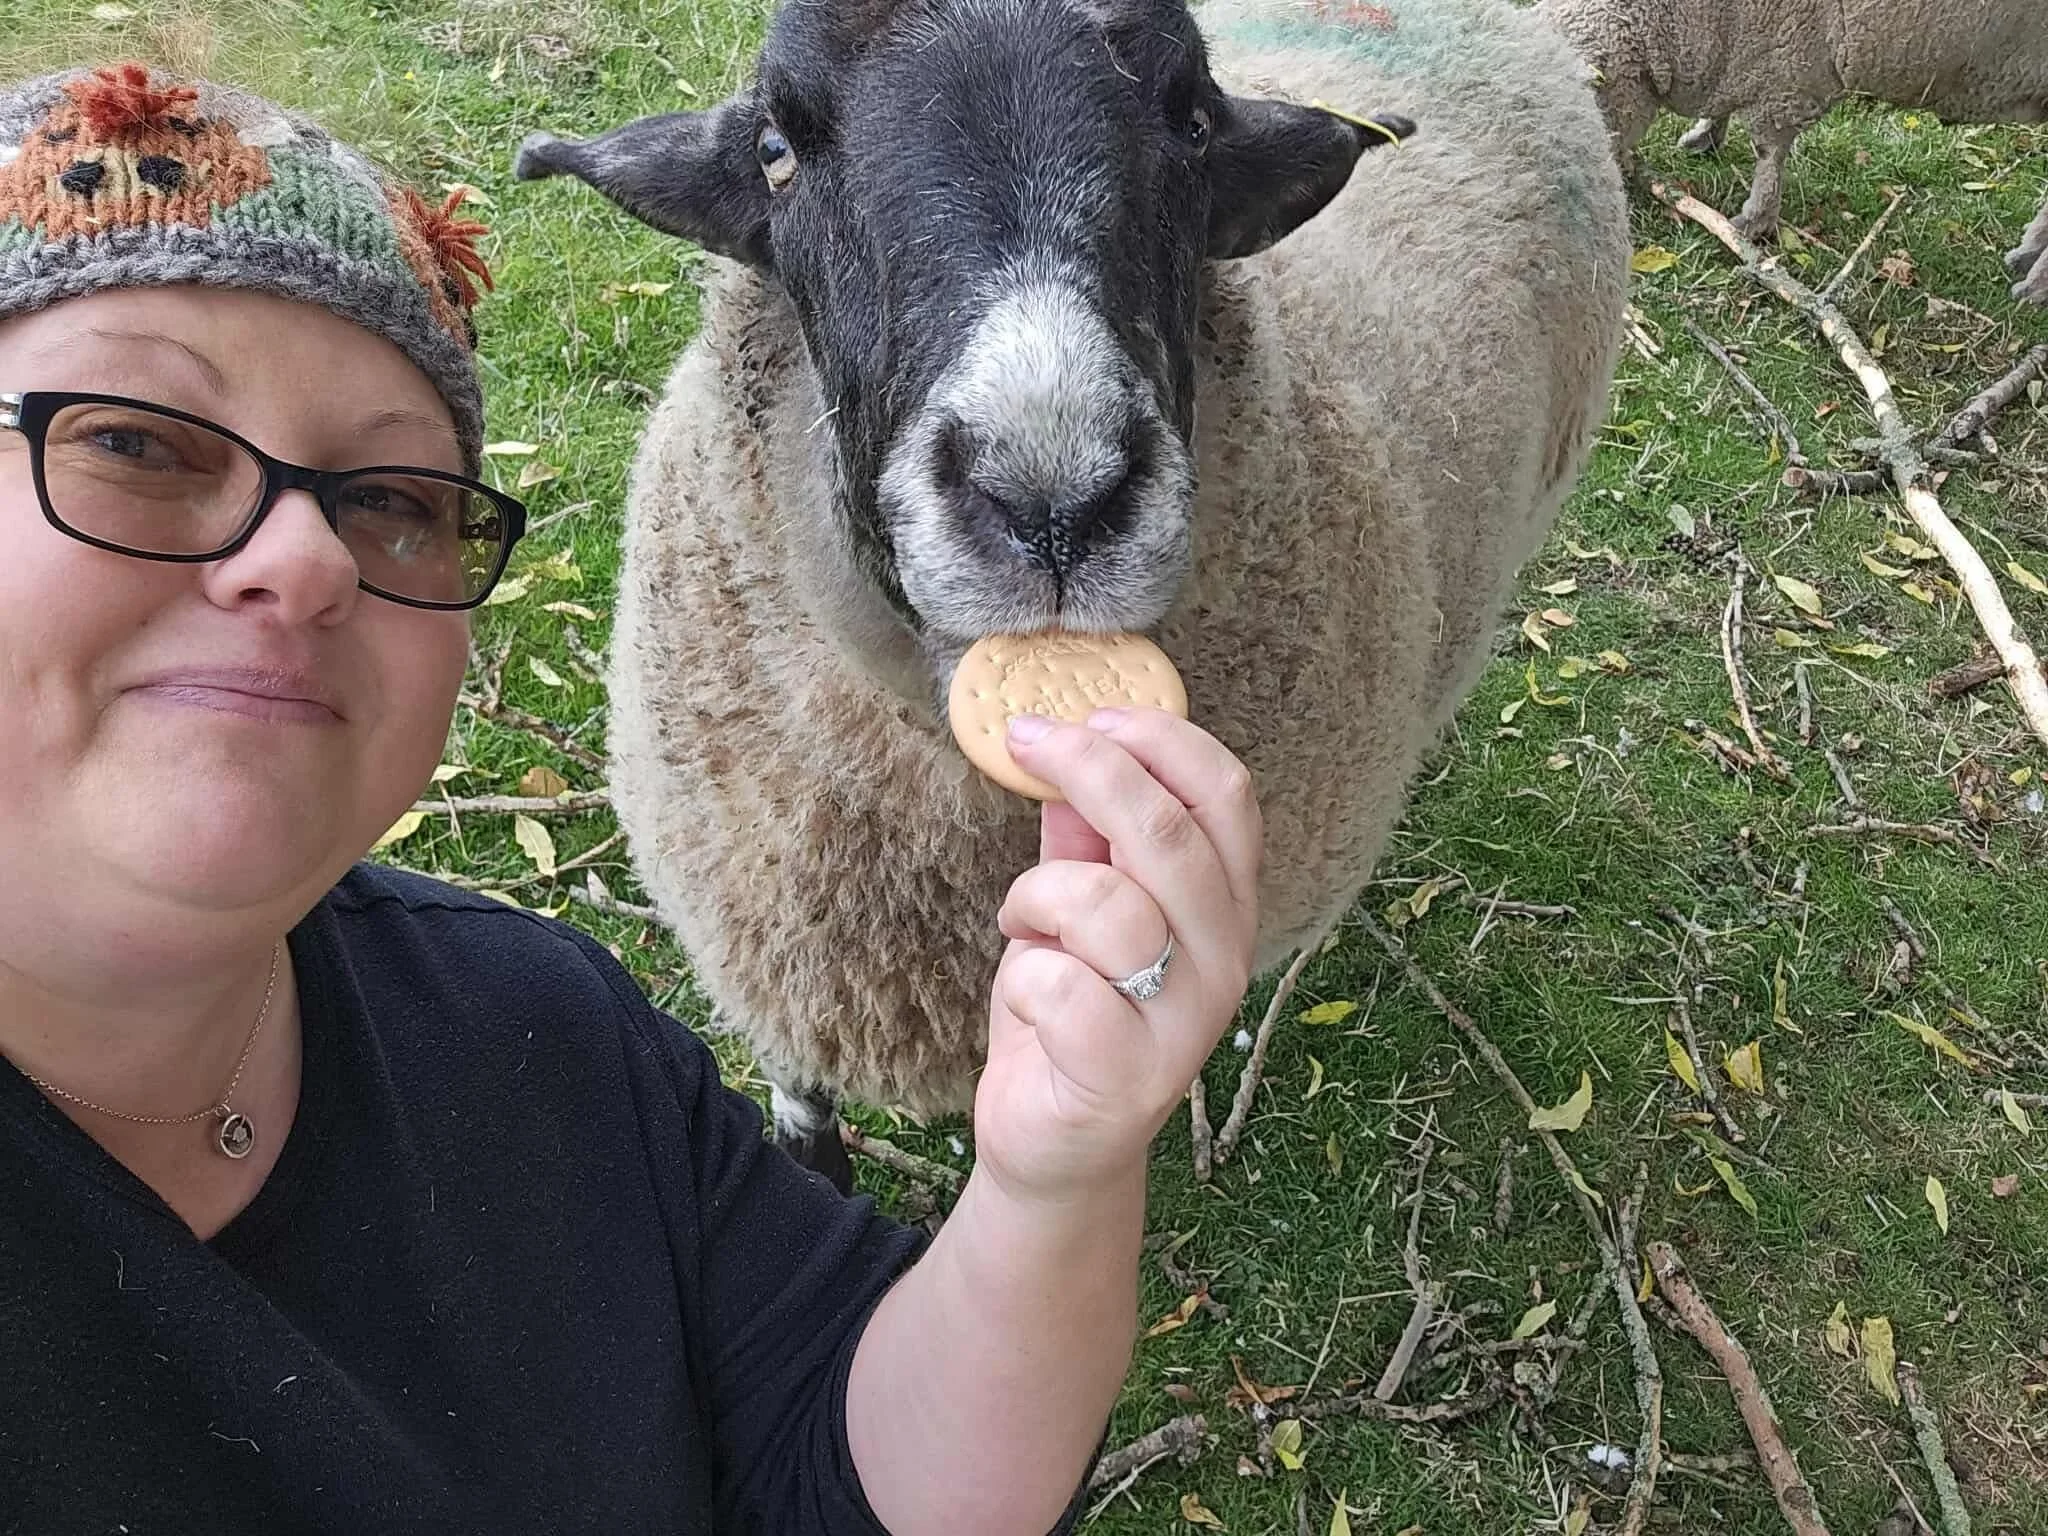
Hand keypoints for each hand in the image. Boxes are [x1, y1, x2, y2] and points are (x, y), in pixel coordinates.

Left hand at [969, 707, 1261, 1206]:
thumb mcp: (1075, 909)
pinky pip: (1059, 985)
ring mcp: (1182, 1022)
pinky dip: (1020, 977)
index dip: (1162, 741)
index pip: (1228, 797)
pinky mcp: (1126, 1076)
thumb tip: (1063, 741)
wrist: (1055, 1146)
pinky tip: (1024, 1000)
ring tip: (1022, 921)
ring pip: (1109, 907)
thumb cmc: (1070, 1013)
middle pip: (1172, 835)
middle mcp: (1222, 958)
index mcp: (1224, 904)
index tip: (1091, 713)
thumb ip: (1082, 834)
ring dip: (1039, 894)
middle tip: (1029, 738)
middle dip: (1093, 768)